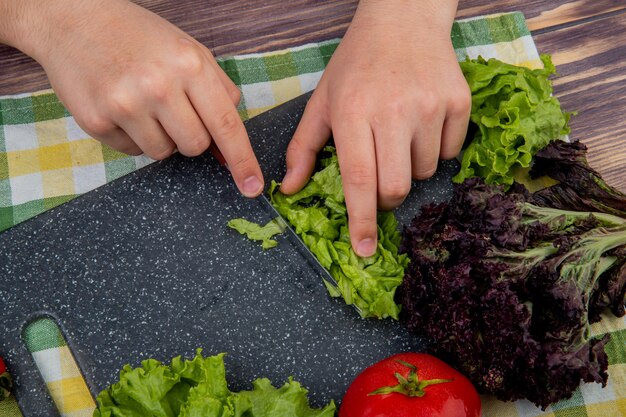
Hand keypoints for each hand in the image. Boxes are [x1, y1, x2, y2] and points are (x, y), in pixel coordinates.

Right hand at [1, 0, 262, 196]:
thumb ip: (219, 93)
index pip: (226, 125)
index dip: (242, 160)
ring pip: (164, 153)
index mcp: (189, 65)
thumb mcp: (191, 51)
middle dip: (192, 136)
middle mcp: (158, 87)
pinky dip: (134, 137)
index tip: (252, 187)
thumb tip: (230, 146)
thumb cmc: (140, 37)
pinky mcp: (96, 122)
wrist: (74, 19)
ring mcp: (124, 105)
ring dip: (162, 138)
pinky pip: (133, 152)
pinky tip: (122, 107)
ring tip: (145, 104)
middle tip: (174, 110)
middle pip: (196, 146)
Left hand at [281, 0, 469, 255]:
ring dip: (408, 168)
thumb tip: (290, 190)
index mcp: (353, 112)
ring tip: (398, 134)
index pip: (359, 180)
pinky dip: (433, 149)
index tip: (364, 249)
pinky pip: (448, 153)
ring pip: (423, 172)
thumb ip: (303, 148)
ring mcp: (431, 106)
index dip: (362, 220)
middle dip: (385, 197)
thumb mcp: (322, 101)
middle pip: (396, 187)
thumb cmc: (355, 64)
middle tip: (378, 178)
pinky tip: (420, 122)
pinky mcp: (458, 103)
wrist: (403, 20)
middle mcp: (394, 110)